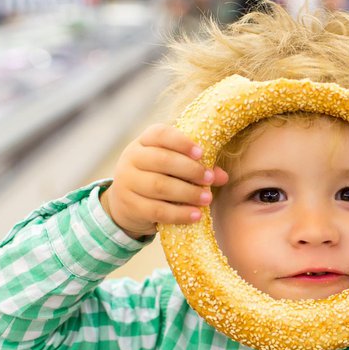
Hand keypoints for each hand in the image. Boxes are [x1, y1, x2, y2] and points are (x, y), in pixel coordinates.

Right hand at [100, 124, 228, 239]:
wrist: (125, 205)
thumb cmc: (157, 178)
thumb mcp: (172, 168)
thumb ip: (196, 168)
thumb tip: (223, 176)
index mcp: (144, 142)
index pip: (160, 134)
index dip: (181, 142)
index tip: (201, 153)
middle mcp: (132, 158)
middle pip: (162, 160)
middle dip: (190, 169)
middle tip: (209, 179)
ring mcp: (127, 182)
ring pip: (159, 186)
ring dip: (188, 193)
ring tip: (207, 198)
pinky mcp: (130, 206)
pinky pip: (157, 210)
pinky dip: (179, 214)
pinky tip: (196, 215)